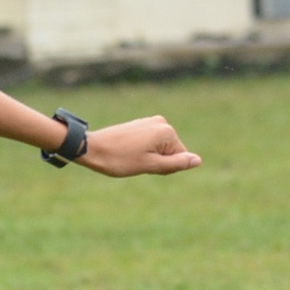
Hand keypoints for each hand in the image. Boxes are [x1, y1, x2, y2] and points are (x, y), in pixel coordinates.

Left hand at [79, 116, 202, 177]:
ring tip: (130, 156)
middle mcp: (162, 122)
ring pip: (159, 148)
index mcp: (167, 132)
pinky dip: (141, 151)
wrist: (91, 148)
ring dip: (148, 157)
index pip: (179, 157)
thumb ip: (175, 163)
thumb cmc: (119, 159)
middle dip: (156, 161)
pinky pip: (149, 143)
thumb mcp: (149, 165)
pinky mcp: (140, 124)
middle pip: (170, 151)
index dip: (163, 168)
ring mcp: (150, 121)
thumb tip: (198, 161)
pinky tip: (127, 151)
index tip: (144, 164)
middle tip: (136, 162)